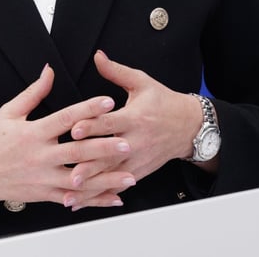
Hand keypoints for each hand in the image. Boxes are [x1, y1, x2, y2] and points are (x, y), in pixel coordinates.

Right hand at [0, 65, 136, 225]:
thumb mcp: (8, 112)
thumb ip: (34, 92)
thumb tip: (50, 70)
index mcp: (33, 133)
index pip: (65, 118)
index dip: (87, 109)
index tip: (108, 102)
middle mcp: (40, 157)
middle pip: (77, 151)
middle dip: (104, 148)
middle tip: (127, 143)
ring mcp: (43, 178)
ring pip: (80, 180)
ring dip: (106, 179)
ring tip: (130, 176)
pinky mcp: (44, 194)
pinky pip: (74, 198)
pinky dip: (95, 200)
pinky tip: (113, 198)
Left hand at [66, 51, 206, 207]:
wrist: (188, 126)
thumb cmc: (163, 102)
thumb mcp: (142, 82)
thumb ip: (116, 72)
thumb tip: (97, 56)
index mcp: (135, 118)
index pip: (110, 123)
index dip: (92, 125)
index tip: (74, 130)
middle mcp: (136, 141)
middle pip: (109, 154)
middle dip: (89, 164)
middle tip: (70, 172)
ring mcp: (137, 160)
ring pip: (112, 174)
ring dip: (91, 185)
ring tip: (71, 192)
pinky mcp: (138, 172)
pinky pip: (118, 185)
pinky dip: (101, 195)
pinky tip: (84, 202)